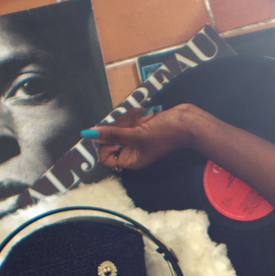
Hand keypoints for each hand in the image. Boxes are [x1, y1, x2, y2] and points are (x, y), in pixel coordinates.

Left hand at [88, 104, 203, 171]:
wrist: (187, 122)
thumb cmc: (166, 133)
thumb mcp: (136, 134)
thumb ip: (111, 134)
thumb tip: (88, 134)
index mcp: (131, 160)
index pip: (105, 156)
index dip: (104, 143)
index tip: (111, 131)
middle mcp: (132, 151)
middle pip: (111, 138)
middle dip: (121, 126)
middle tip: (135, 122)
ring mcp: (137, 138)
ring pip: (120, 126)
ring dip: (130, 118)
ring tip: (145, 118)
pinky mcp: (142, 127)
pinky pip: (129, 120)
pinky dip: (136, 115)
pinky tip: (147, 115)